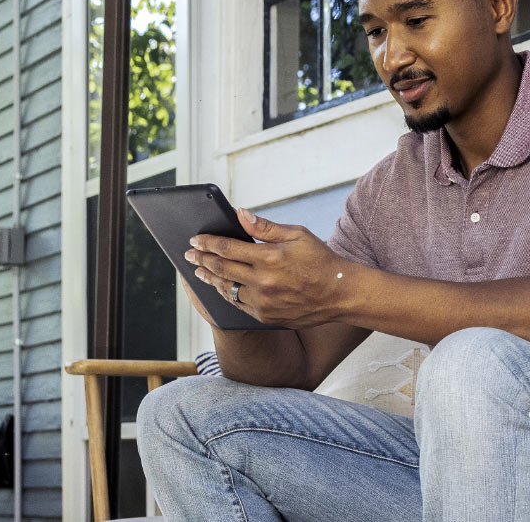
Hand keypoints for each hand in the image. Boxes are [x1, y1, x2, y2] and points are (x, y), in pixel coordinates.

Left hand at [184, 208, 352, 327]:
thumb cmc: (319, 259)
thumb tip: (239, 214)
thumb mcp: (296, 235)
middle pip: (221, 269)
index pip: (227, 247)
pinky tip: (221, 287)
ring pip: (226, 290)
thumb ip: (264, 227)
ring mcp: (263, 302)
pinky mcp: (267, 317)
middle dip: (202, 259)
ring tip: (200, 270)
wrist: (340, 294)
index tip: (195, 239)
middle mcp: (263, 282)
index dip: (207, 242)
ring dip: (210, 279)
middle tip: (189, 254)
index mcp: (269, 257)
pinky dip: (227, 295)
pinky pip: (238, 306)